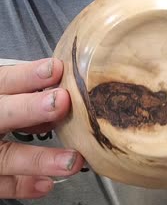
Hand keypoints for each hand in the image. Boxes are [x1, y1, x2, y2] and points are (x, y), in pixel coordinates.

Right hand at [0, 58, 83, 198]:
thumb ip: (31, 95)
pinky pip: (0, 185)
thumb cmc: (2, 113)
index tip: (56, 69)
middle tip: (61, 102)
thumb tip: (68, 94)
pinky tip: (46, 184)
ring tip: (72, 160)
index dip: (28, 76)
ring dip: (39, 159)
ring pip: (5, 157)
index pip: (4, 81)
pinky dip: (22, 185)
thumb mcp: (9, 97)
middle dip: (29, 108)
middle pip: (1, 114)